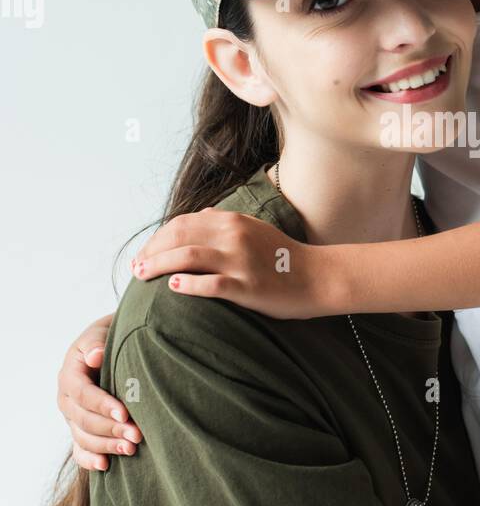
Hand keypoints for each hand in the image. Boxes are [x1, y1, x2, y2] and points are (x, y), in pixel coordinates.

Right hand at [57, 315, 142, 469]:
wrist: (113, 346)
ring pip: (83, 437)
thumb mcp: (102, 332)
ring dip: (106, 446)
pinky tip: (106, 465)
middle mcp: (67, 399)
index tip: (124, 414)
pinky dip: (90, 460)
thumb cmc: (110, 337)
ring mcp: (73, 417)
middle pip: (83, 419)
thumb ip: (96, 342)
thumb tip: (95, 356)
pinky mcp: (81, 430)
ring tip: (132, 449)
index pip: (82, 393)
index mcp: (69, 374)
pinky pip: (80, 450)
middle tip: (137, 435)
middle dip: (110, 429)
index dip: (102, 405)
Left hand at [131, 209, 338, 318]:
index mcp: (232, 221)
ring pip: (188, 257)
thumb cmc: (282, 258)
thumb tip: (196, 218)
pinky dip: (189, 285)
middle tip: (136, 269)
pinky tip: (174, 287)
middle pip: (179, 237)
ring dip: (159, 265)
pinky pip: (212, 284)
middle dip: (151, 252)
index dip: (156, 238)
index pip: (181, 223)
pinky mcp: (248, 286)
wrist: (317, 277)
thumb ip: (224, 223)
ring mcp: (240, 261)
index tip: (143, 254)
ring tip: (143, 276)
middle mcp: (234, 236)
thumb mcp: (253, 229)